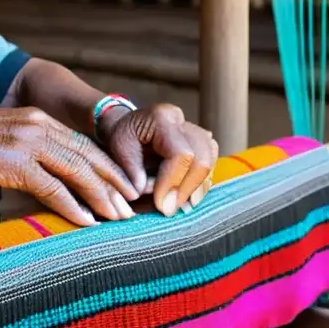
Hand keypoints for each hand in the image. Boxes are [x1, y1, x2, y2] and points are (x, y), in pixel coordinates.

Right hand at [0, 105, 140, 226]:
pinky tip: (86, 220)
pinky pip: (52, 187)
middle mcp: (40, 126)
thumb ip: (30, 154)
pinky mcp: (15, 161)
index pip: (84, 143)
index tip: (124, 187)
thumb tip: (49, 181)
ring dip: (101, 196)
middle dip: (114, 182)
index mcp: (40, 120)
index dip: (108, 166)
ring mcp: (29, 142)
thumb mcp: (6, 141)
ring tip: (119, 217)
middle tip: (133, 205)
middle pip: (89, 156)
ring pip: (78, 170)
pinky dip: (72, 205)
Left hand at [100, 103, 218, 217]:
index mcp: (161, 118)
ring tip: (177, 204)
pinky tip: (185, 196)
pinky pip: (210, 165)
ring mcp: (195, 130)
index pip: (180, 154)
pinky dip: (200, 184)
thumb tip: (157, 198)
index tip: (161, 205)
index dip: (173, 182)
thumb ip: (134, 173)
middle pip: (202, 159)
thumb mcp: (118, 150)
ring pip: (210, 162)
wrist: (125, 126)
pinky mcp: (202, 143)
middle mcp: (182, 121)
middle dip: (186, 189)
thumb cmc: (121, 138)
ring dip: (196, 188)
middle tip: (168, 209)